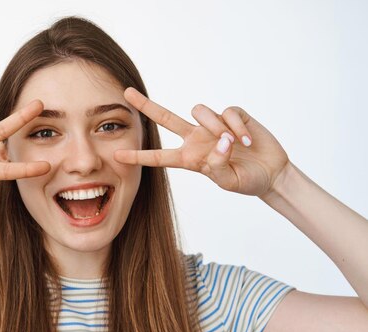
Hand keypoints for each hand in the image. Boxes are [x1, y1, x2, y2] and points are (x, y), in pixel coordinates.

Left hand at [114, 87, 290, 196]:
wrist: (271, 173)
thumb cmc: (246, 181)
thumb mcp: (229, 181)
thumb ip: (219, 164)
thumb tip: (221, 140)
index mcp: (189, 159)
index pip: (158, 156)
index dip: (138, 156)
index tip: (117, 155)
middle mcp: (196, 139)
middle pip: (165, 118)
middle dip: (146, 105)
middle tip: (126, 93)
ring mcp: (213, 126)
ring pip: (199, 111)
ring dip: (214, 125)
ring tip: (234, 144)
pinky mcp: (232, 116)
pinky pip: (227, 112)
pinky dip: (236, 126)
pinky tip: (247, 141)